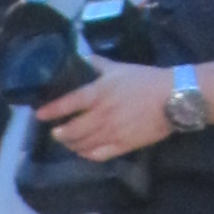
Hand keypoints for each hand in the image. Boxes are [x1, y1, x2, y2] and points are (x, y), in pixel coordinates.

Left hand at [36, 63, 174, 162]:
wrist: (174, 97)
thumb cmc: (146, 80)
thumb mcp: (120, 68)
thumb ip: (98, 65)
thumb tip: (83, 58)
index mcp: (99, 93)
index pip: (68, 103)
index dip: (51, 110)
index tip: (39, 114)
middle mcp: (101, 115)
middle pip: (72, 130)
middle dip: (59, 133)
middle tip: (55, 131)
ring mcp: (111, 132)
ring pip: (82, 145)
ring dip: (71, 145)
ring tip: (67, 141)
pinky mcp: (122, 145)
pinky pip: (98, 155)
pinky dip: (86, 154)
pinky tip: (83, 151)